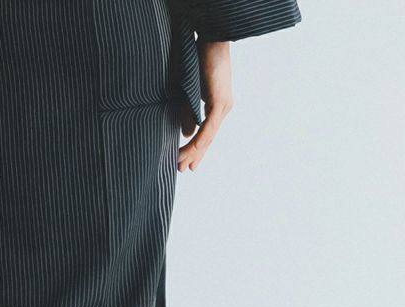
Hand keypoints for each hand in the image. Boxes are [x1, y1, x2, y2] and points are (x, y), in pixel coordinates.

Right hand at [177, 40, 233, 171]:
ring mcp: (223, 105)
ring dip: (194, 152)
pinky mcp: (220, 102)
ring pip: (208, 136)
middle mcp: (223, 108)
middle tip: (182, 170)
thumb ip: (188, 112)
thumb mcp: (188, 91)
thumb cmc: (198, 58)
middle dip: (194, 156)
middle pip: (207, 139)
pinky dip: (199, 140)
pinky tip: (192, 151)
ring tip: (181, 164)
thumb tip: (187, 132)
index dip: (195, 149)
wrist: (211, 38)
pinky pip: (209, 127)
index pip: (205, 133)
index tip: (186, 162)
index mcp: (216, 104)